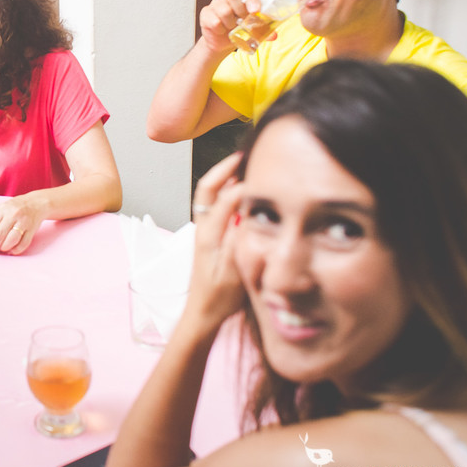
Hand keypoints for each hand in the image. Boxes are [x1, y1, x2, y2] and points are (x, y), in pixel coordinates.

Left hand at [0, 197, 43, 254]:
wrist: (36, 203)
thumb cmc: (15, 208)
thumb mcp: (2, 209)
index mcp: (3, 209)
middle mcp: (13, 214)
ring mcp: (24, 222)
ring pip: (12, 240)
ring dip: (4, 248)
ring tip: (1, 250)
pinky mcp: (32, 229)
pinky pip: (23, 244)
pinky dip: (16, 250)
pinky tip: (11, 250)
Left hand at [185, 152, 246, 328]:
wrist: (203, 313)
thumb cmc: (220, 295)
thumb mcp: (233, 268)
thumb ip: (240, 237)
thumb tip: (247, 207)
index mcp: (209, 234)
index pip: (225, 197)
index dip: (243, 181)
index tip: (263, 171)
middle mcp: (202, 227)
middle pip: (208, 187)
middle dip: (225, 168)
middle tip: (244, 154)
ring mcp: (203, 230)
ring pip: (209, 195)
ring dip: (223, 177)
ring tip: (242, 164)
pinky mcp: (207, 236)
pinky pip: (213, 205)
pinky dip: (224, 191)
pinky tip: (241, 192)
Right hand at [198, 0, 262, 52]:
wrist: (222, 43)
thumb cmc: (238, 32)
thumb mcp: (253, 31)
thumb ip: (264, 31)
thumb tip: (273, 35)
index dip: (252, 1)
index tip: (255, 10)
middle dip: (239, 10)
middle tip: (241, 22)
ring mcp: (216, 4)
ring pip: (224, 10)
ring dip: (229, 23)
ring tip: (231, 28)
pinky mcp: (206, 13)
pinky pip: (214, 21)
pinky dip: (219, 29)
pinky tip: (221, 30)